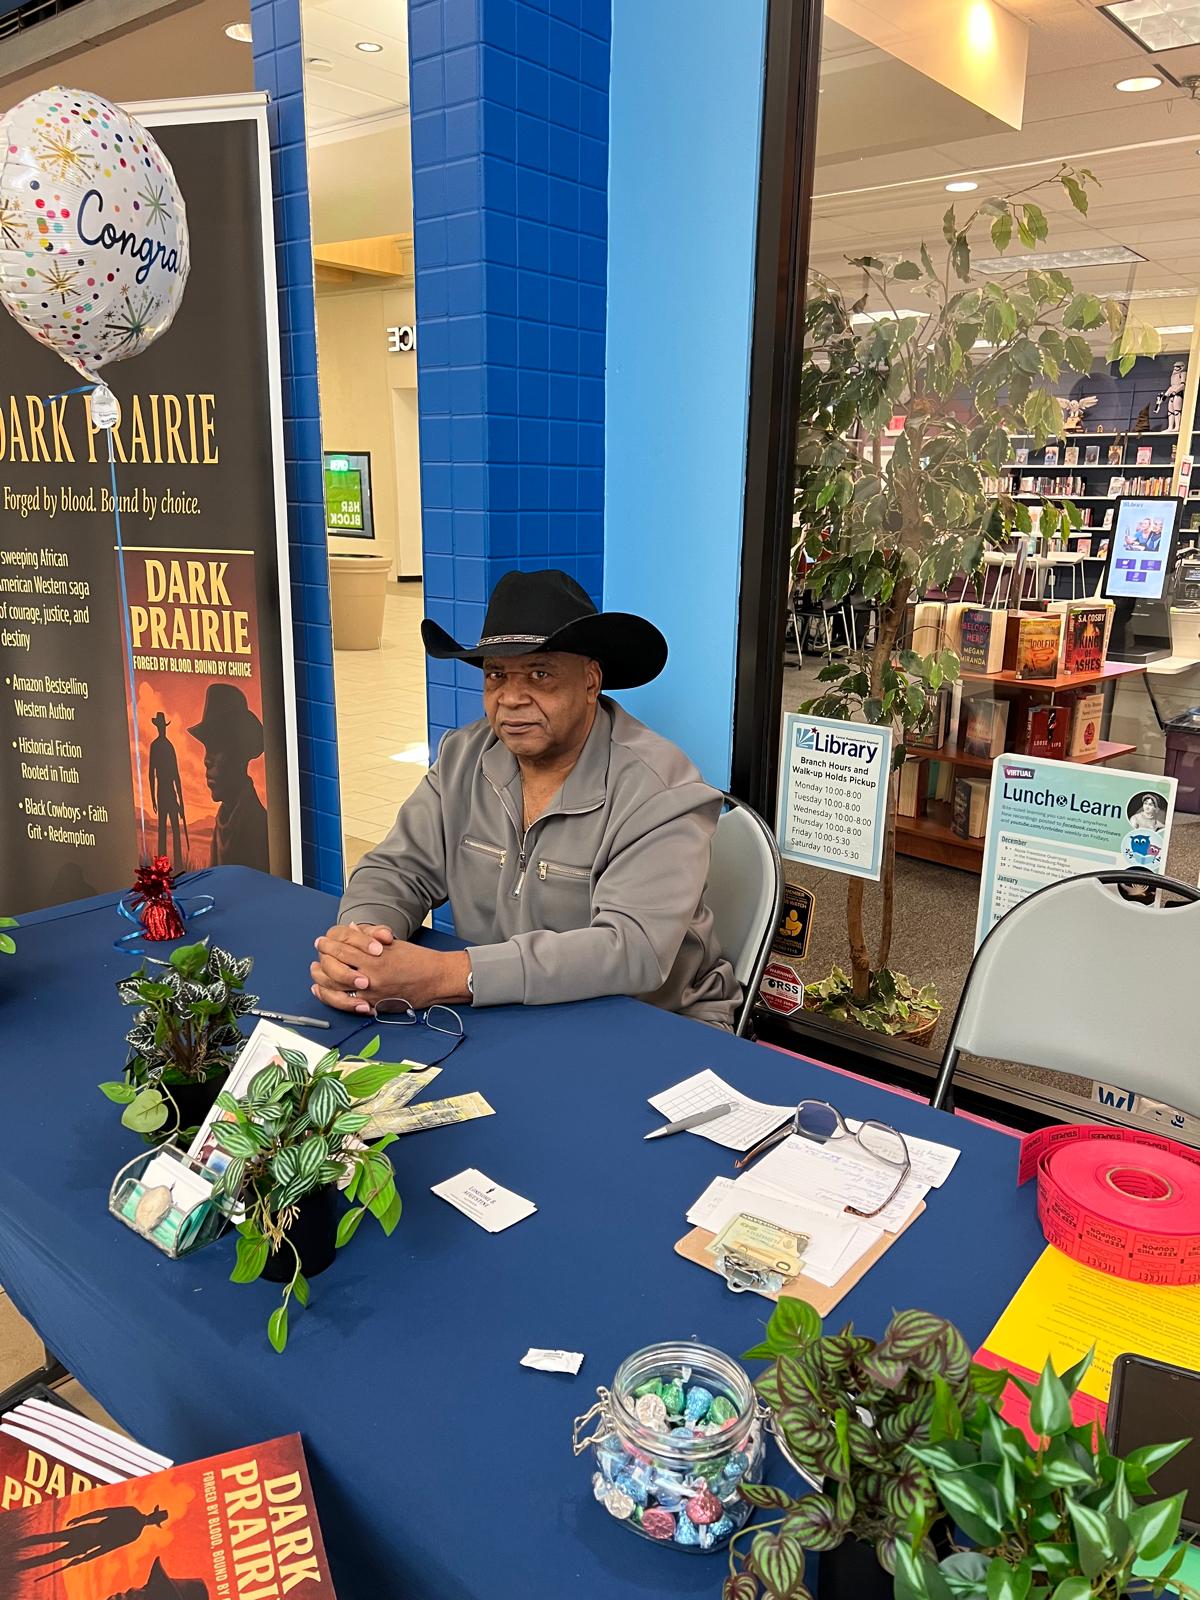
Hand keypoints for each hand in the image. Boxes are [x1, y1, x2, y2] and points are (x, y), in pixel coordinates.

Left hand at [310, 926, 468, 1012]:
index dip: (329, 944)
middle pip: (334, 968)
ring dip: (321, 979)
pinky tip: (323, 991)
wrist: (437, 979)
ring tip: (315, 971)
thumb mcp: (393, 944)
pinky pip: (346, 1003)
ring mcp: (370, 993)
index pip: (342, 949)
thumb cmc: (418, 960)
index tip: (322, 941)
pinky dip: (331, 997)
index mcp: (374, 958)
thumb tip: (351, 928)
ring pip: (335, 988)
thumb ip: (369, 937)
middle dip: (322, 959)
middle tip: (318, 952)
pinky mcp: (374, 1005)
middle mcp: (370, 976)